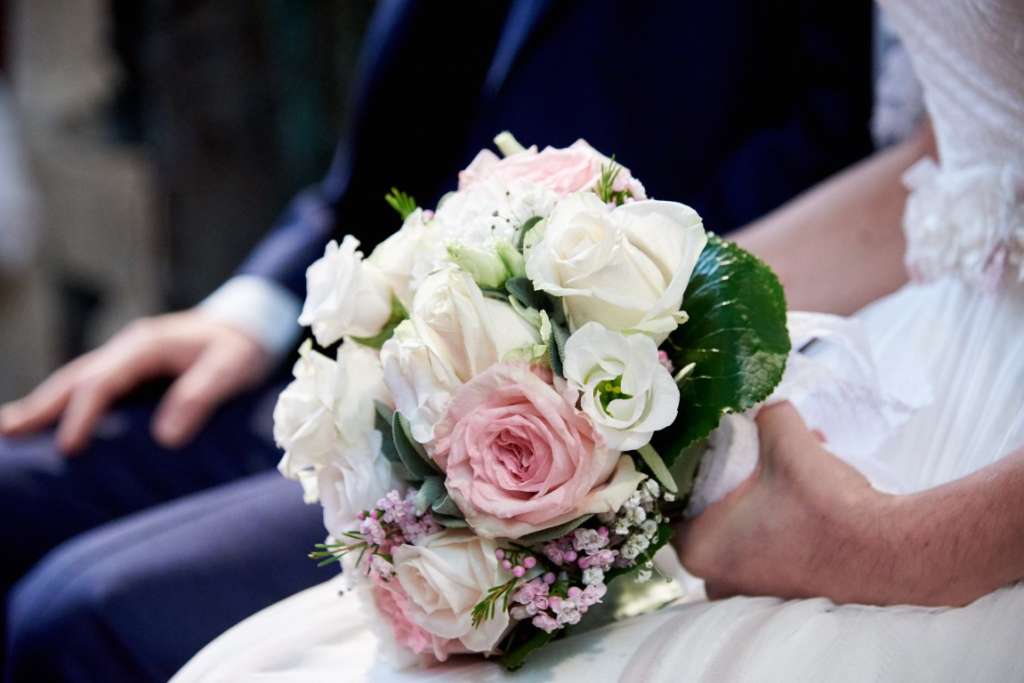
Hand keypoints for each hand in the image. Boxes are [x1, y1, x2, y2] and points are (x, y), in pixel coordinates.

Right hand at [0, 311, 272, 452]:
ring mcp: (127, 355)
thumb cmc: (243, 346)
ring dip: (44, 403)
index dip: (83, 415)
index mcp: (147, 345)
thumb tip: (166, 438)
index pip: (103, 382)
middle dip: (41, 406)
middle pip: (75, 377)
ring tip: (9, 429)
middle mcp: (129, 347)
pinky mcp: (132, 367)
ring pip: (76, 379)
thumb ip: (200, 396)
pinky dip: (65, 401)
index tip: (68, 447)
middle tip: (7, 434)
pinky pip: (91, 384)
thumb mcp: (232, 368)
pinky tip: (47, 419)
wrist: (251, 322)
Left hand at [674, 403, 891, 603]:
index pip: (672, 498)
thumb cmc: (825, 505)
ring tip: (791, 462)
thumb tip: (754, 394)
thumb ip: (763, 411)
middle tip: (759, 450)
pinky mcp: (781, 593)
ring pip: (740, 526)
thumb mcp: (787, 441)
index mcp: (699, 548)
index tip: (711, 441)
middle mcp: (716, 578)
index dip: (690, 464)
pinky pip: (765, 544)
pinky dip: (778, 517)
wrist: (885, 552)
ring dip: (760, 494)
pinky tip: (807, 489)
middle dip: (733, 474)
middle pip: (708, 510)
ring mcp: (749, 591)